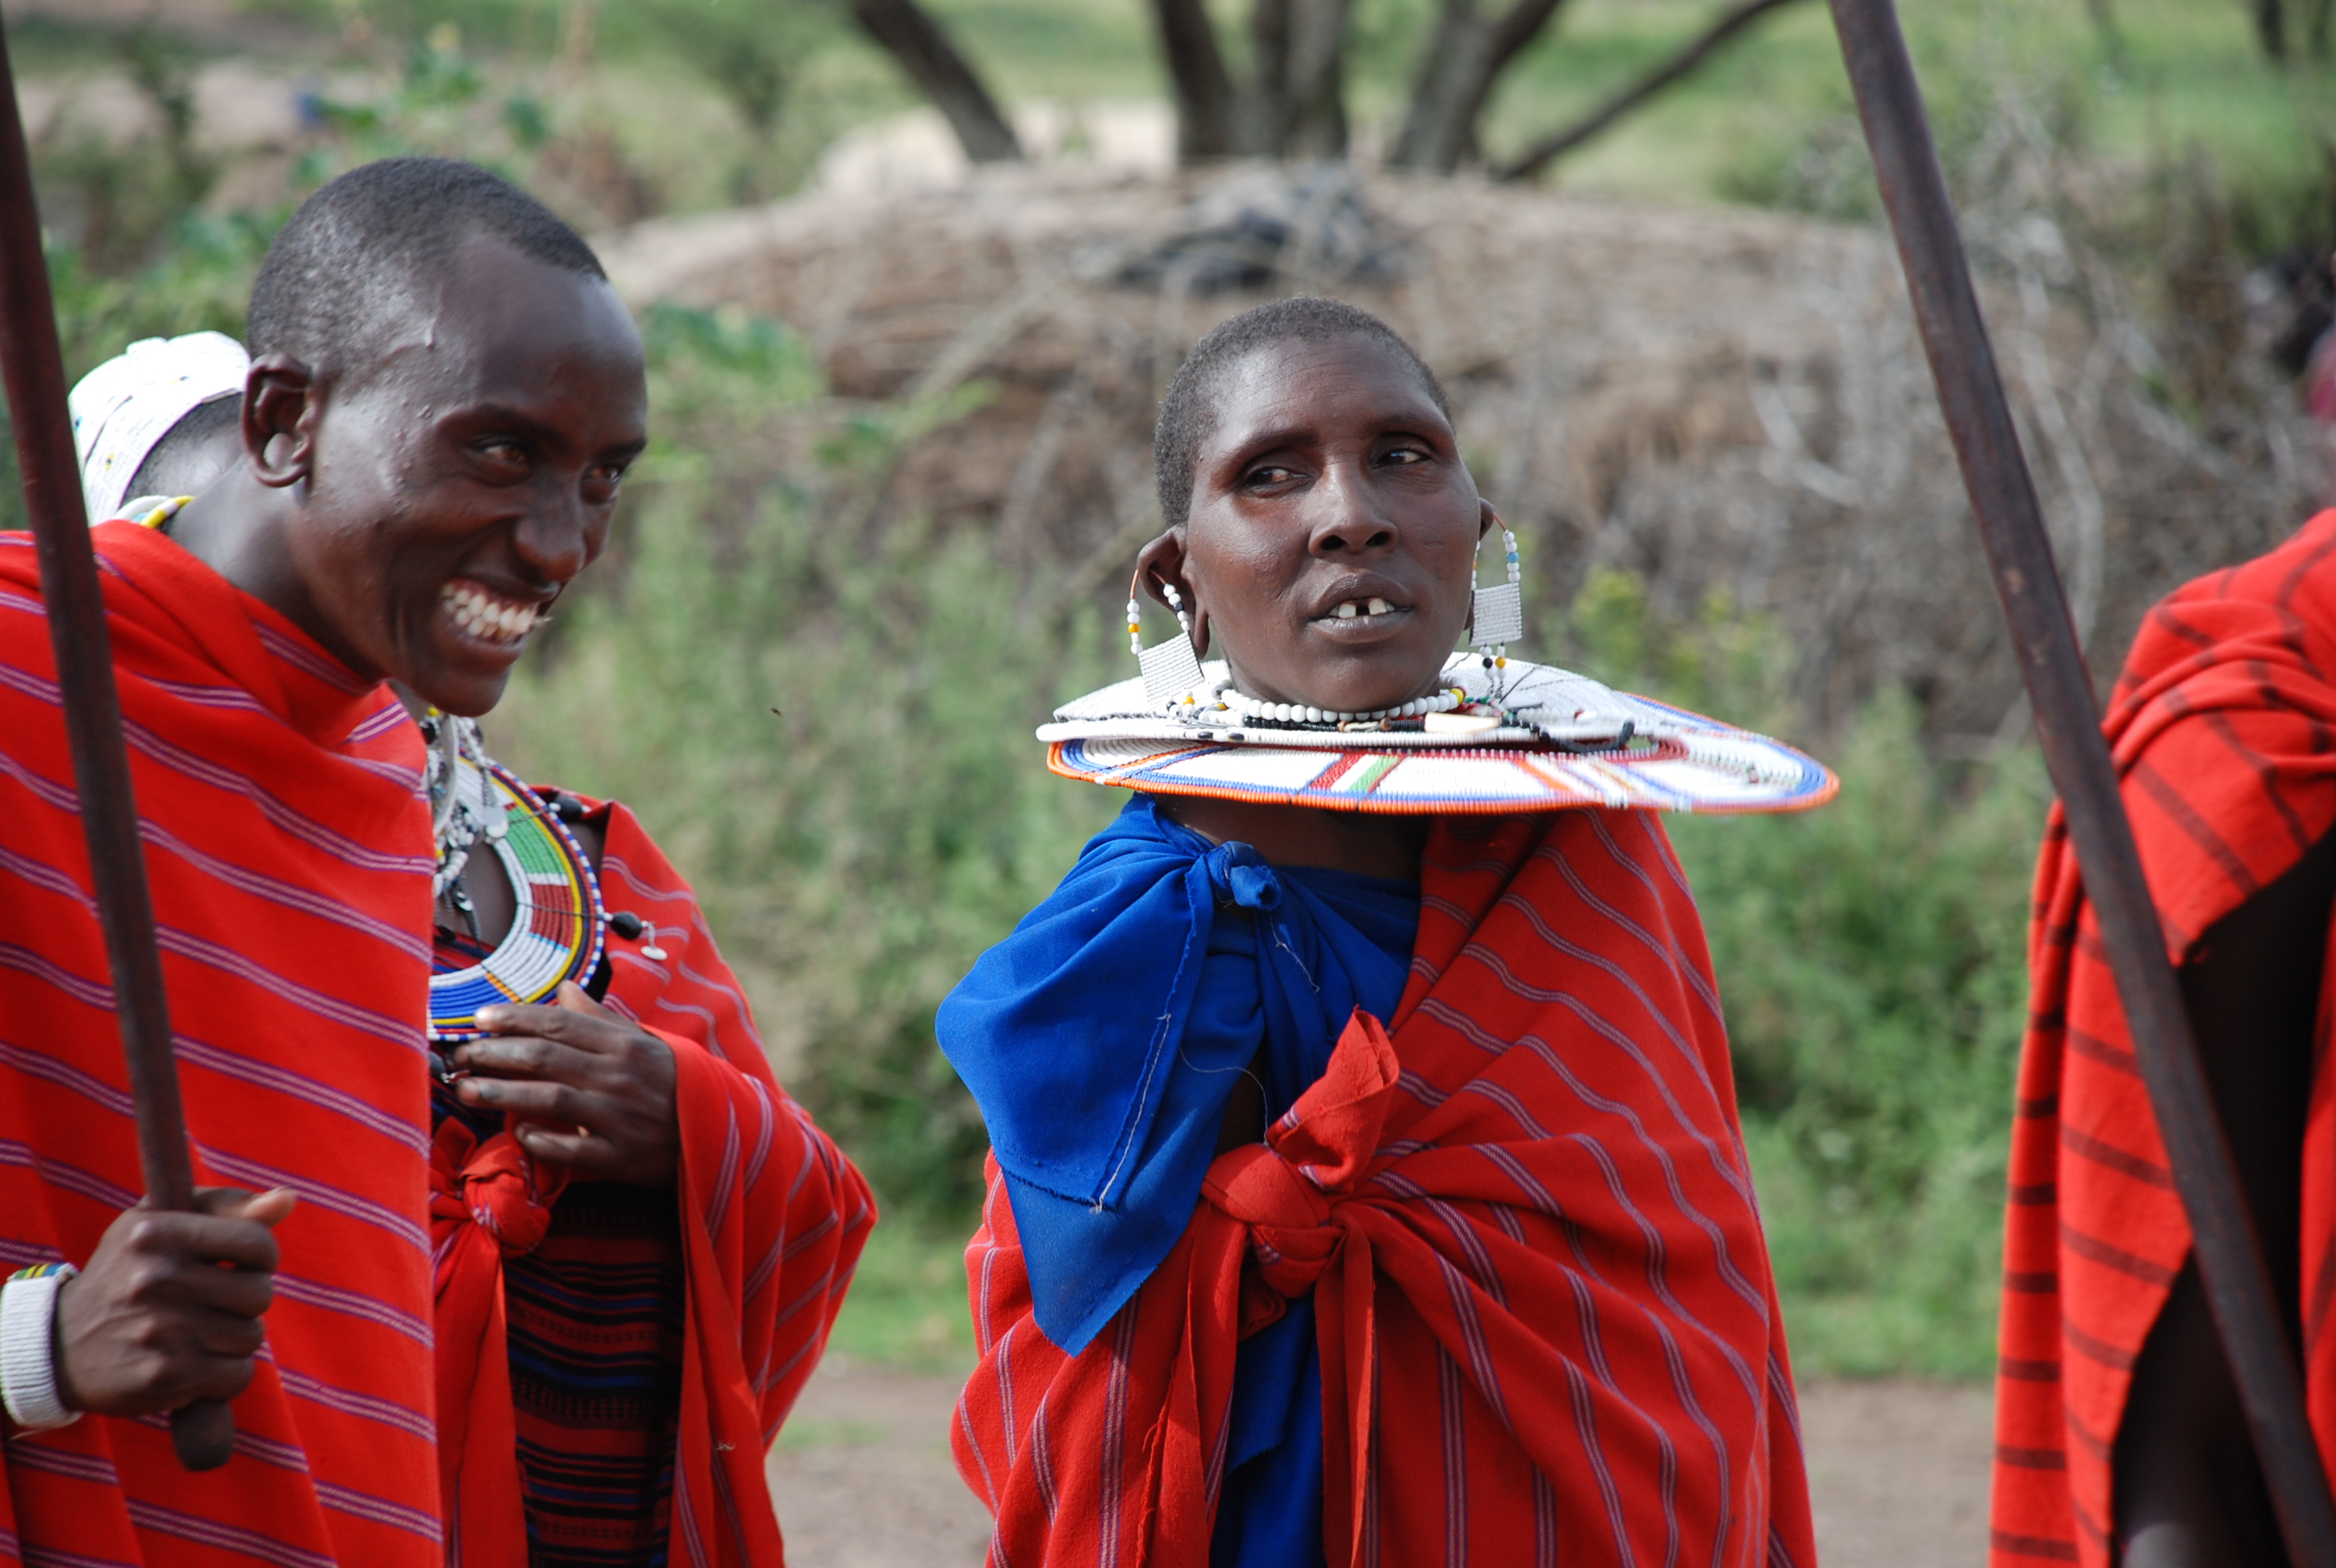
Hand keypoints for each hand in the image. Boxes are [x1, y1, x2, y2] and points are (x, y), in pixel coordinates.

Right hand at [56, 1186, 296, 1416]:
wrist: (59, 1345)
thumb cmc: (128, 1272)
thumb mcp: (161, 1223)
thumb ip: (227, 1207)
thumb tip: (287, 1199)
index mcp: (156, 1232)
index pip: (255, 1243)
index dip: (263, 1256)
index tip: (244, 1264)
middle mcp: (156, 1278)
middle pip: (260, 1294)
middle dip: (246, 1301)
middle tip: (213, 1302)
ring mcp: (160, 1330)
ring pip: (251, 1337)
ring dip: (234, 1339)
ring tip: (196, 1333)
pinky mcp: (163, 1377)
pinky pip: (236, 1376)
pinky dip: (225, 1375)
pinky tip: (193, 1363)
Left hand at [453, 982, 679, 1185]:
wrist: (715, 1134)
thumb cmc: (667, 1083)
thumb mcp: (641, 1043)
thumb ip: (598, 1018)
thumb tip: (564, 988)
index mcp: (624, 1043)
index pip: (559, 1024)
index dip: (515, 1019)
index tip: (480, 1019)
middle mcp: (619, 1076)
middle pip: (544, 1058)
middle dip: (495, 1054)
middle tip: (460, 1055)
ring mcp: (618, 1117)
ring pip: (548, 1099)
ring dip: (501, 1093)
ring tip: (466, 1090)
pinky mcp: (618, 1156)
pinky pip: (569, 1148)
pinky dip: (540, 1139)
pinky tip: (516, 1131)